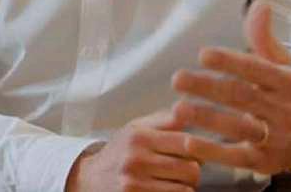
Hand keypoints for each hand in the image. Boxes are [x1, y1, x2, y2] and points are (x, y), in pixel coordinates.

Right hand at [65, 109, 200, 191]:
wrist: (90, 178)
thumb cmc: (121, 151)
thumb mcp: (136, 128)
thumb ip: (164, 119)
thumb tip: (188, 107)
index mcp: (140, 137)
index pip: (186, 142)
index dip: (200, 148)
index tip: (196, 151)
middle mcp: (136, 159)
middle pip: (191, 169)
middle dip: (194, 170)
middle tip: (186, 169)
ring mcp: (135, 183)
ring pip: (185, 189)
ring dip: (186, 186)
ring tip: (174, 181)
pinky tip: (165, 189)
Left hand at [170, 0, 290, 174]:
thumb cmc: (286, 94)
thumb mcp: (281, 66)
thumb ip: (264, 38)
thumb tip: (260, 4)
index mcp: (290, 83)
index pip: (259, 70)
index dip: (232, 62)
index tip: (203, 54)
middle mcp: (286, 111)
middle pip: (243, 98)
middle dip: (209, 88)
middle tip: (178, 79)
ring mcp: (276, 138)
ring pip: (238, 128)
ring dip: (207, 119)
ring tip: (177, 109)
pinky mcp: (264, 162)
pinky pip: (236, 157)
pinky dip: (212, 151)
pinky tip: (188, 142)